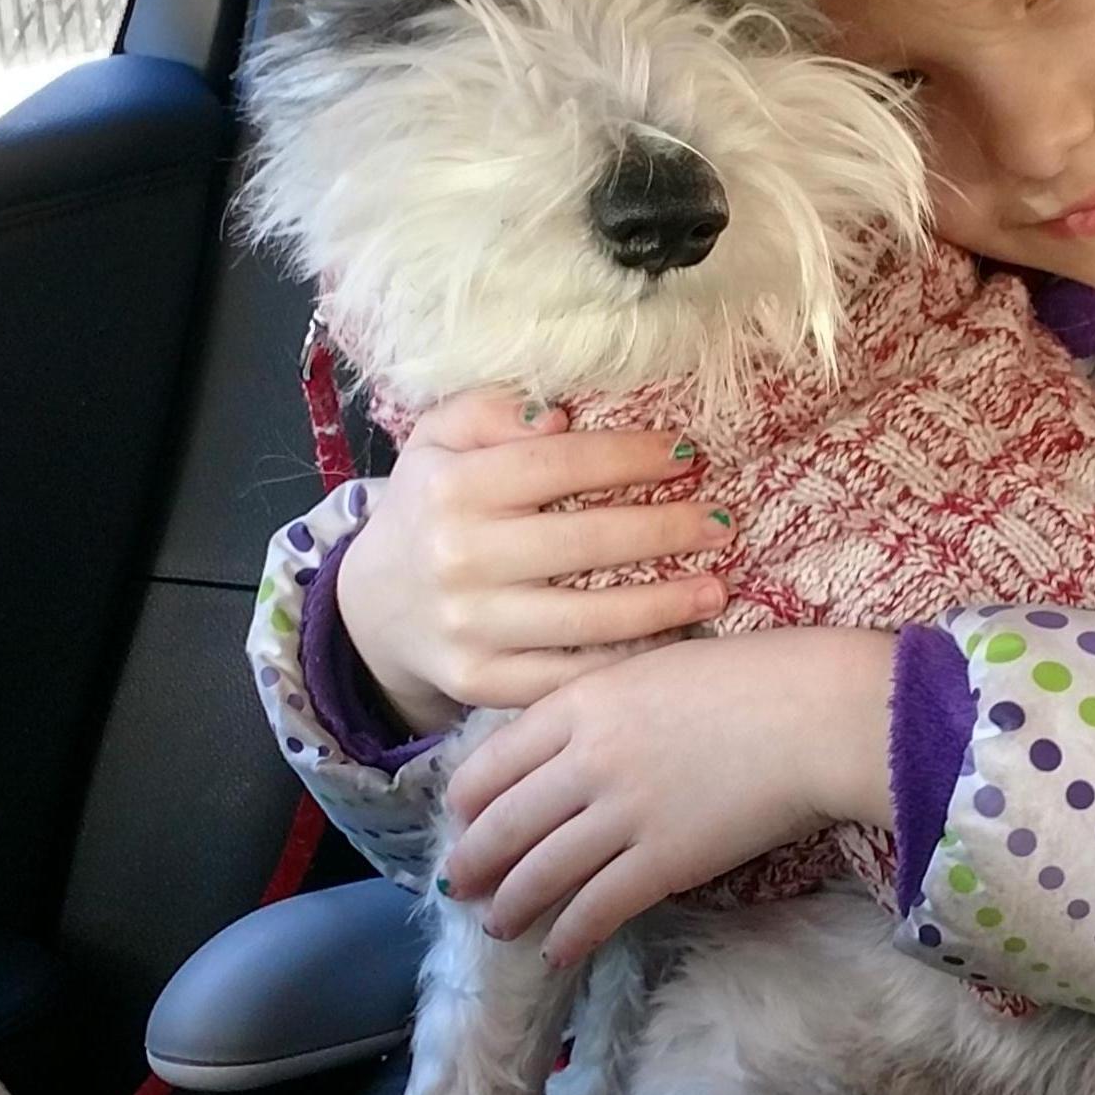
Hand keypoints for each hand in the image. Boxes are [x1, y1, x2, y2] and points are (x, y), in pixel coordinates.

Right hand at [331, 388, 733, 733]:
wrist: (372, 607)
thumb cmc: (429, 510)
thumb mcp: (437, 442)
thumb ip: (490, 411)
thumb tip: (557, 416)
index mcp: (452, 489)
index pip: (559, 465)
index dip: (630, 457)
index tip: (687, 453)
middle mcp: (459, 558)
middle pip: (586, 542)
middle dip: (666, 530)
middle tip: (722, 522)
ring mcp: (469, 628)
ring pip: (588, 619)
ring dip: (665, 604)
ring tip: (717, 587)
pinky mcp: (479, 682)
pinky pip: (568, 675)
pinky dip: (626, 662)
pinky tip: (672, 641)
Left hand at [438, 628, 897, 964]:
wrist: (819, 713)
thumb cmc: (756, 676)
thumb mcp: (658, 665)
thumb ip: (606, 703)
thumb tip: (574, 744)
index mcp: (582, 702)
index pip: (493, 760)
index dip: (467, 800)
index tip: (461, 818)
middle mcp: (587, 760)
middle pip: (503, 823)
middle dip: (472, 862)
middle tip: (459, 885)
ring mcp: (623, 815)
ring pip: (540, 873)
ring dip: (511, 906)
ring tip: (499, 925)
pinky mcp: (664, 862)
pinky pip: (597, 908)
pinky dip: (569, 935)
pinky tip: (557, 951)